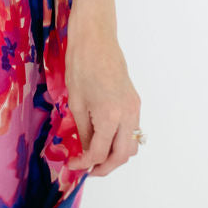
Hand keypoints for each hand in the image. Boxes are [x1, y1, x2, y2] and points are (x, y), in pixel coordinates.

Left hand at [65, 25, 142, 177]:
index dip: (85, 163)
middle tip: (87, 169)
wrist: (95, 38)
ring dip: (116, 156)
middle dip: (105, 167)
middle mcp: (128, 115)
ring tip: (96, 157)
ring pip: (132, 145)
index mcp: (110, 116)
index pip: (99, 152)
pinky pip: (132, 130)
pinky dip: (120, 141)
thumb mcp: (76, 102)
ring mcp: (134, 108)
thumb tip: (86, 151)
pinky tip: (104, 138)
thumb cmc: (81, 64)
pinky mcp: (135, 101)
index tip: (73, 165)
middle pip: (122, 155)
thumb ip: (83, 131)